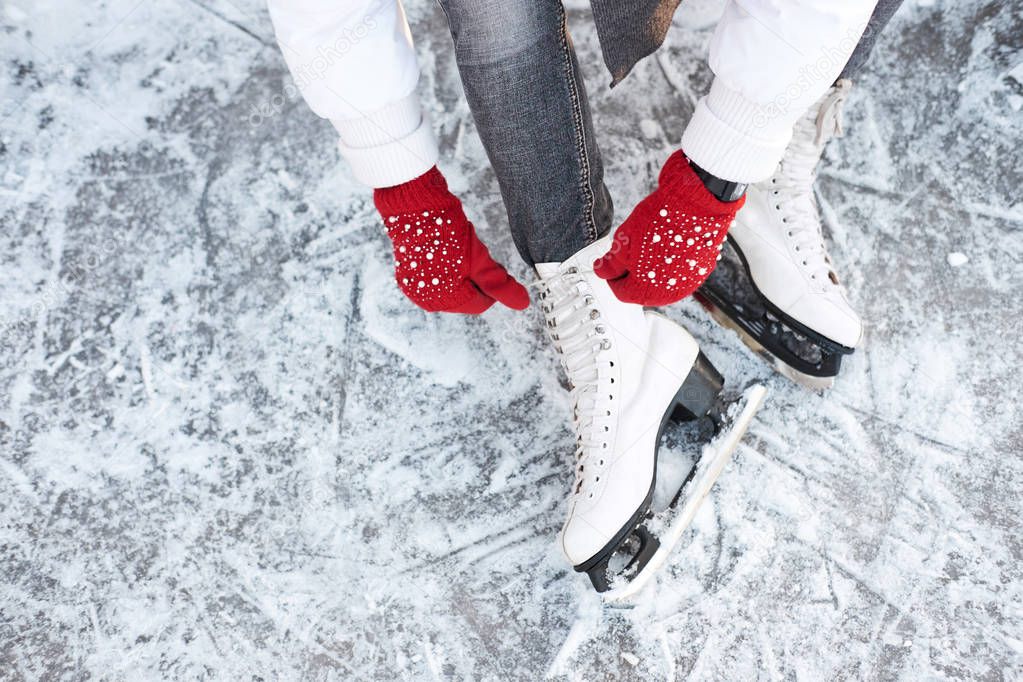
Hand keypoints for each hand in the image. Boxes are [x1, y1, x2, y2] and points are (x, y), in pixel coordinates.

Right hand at [374, 167, 529, 313]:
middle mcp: (427, 299)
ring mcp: (415, 287)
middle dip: (476, 280)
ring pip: (451, 288)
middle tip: (478, 256)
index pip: (480, 304)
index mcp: (445, 300)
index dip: (492, 286)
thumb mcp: (479, 259)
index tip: (493, 266)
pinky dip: (445, 269)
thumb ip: (499, 284)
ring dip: (461, 274)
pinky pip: (435, 279)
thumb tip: (523, 303)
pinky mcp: (408, 274)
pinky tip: (447, 252)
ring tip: (460, 252)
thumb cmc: (446, 232)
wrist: (414, 206)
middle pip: (465, 298)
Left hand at [593, 151, 744, 305]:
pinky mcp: (702, 271)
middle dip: (633, 273)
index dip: (613, 276)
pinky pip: (680, 273)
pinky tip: (668, 245)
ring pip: (662, 282)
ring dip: (652, 268)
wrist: (694, 204)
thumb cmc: (660, 222)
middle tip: (632, 251)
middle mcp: (669, 294)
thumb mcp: (623, 242)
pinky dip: (672, 263)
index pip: (620, 292)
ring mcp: (688, 283)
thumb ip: (611, 263)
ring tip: (651, 245)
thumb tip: (602, 270)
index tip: (613, 263)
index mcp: (645, 291)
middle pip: (642, 290)